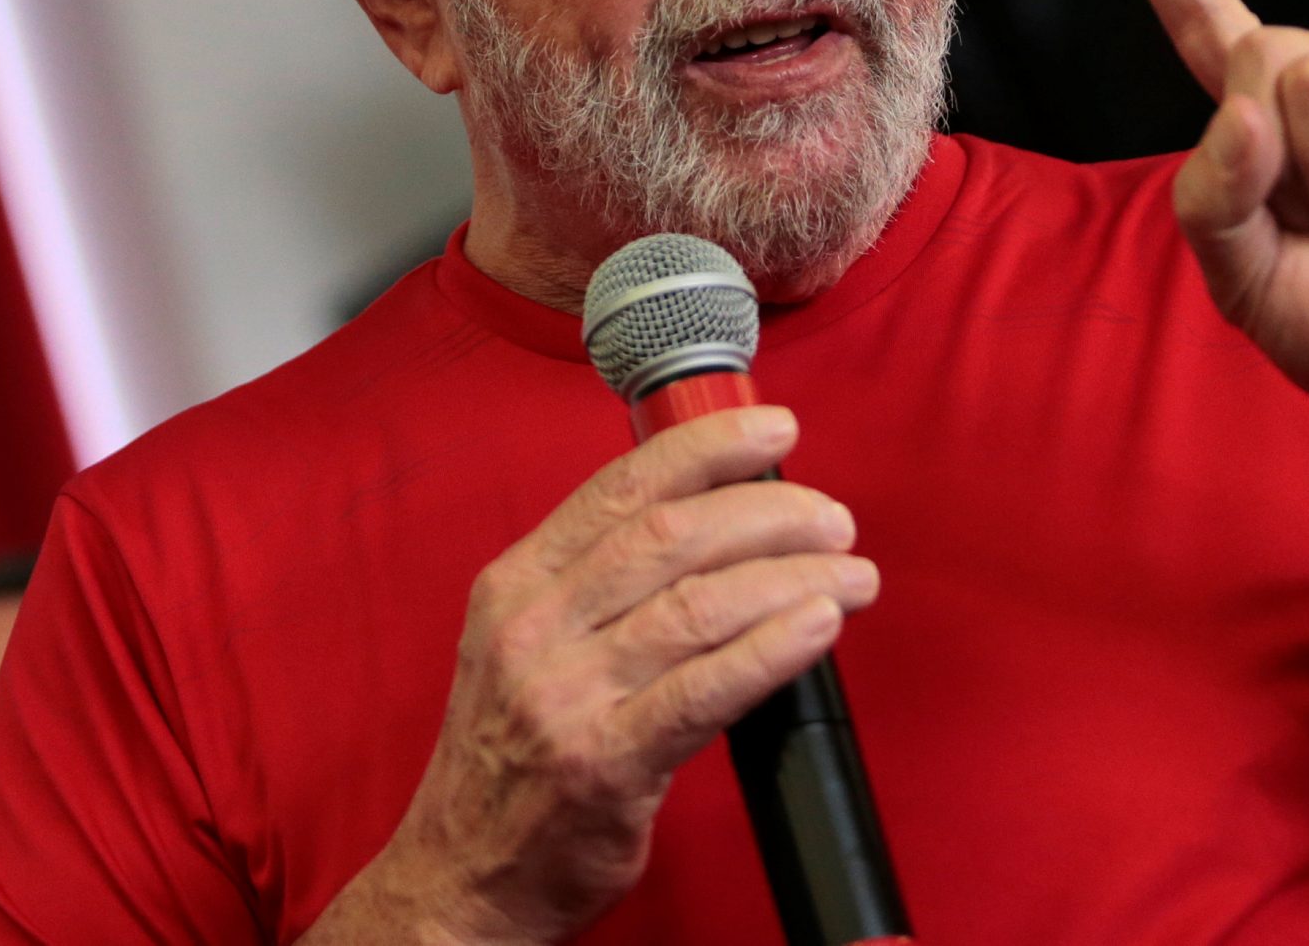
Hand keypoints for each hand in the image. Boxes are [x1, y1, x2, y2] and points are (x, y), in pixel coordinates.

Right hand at [333, 408, 875, 945]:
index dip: (708, 447)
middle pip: (674, 537)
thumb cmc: (512, 760)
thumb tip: (718, 520)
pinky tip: (819, 625)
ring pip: (701, 604)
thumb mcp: (525, 645)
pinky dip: (773, 648)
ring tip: (851, 575)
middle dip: (771, 513)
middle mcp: (534, 628)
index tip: (776, 429)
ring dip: (794, 578)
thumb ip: (599, 585)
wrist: (458, 880)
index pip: (623, 488)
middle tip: (834, 521)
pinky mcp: (604, 762)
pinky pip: (706, 689)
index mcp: (517, 584)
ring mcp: (565, 696)